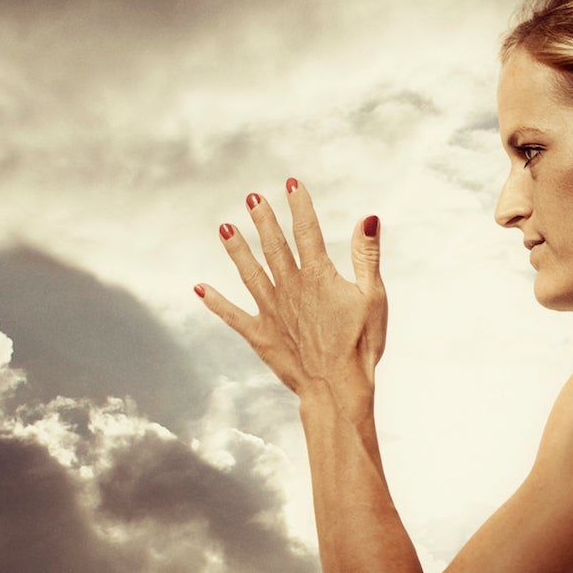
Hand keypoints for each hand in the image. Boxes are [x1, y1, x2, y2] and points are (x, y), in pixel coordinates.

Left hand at [199, 179, 386, 396]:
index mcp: (318, 276)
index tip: (291, 183)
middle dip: (263, 219)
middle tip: (252, 198)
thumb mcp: (374, 297)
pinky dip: (215, 302)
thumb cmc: (362, 346)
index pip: (307, 231)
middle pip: (273, 246)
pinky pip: (233, 315)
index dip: (299, 204)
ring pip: (249, 272)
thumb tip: (367, 218)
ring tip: (224, 228)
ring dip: (237, 249)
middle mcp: (289, 287)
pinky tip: (199, 289)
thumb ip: (366, 256)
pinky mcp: (260, 335)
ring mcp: (272, 310)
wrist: (337, 389)